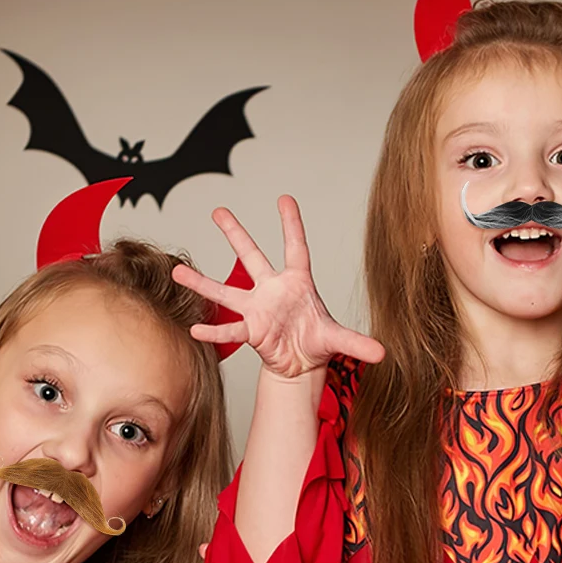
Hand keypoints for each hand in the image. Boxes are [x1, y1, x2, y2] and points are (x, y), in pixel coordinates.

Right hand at [172, 197, 382, 376]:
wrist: (300, 364)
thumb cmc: (316, 341)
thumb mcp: (338, 340)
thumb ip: (358, 342)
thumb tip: (383, 352)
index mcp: (297, 283)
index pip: (296, 247)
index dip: (291, 224)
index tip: (285, 198)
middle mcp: (272, 290)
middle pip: (252, 256)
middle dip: (236, 234)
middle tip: (218, 210)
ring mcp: (257, 308)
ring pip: (226, 291)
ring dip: (202, 283)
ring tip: (177, 272)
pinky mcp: (249, 330)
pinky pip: (229, 329)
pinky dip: (214, 330)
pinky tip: (196, 327)